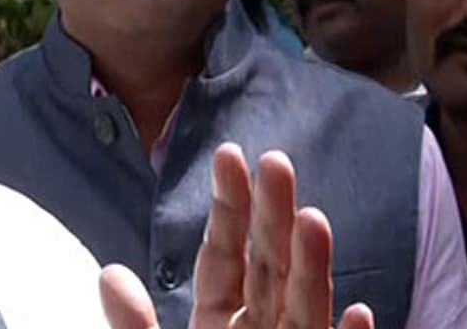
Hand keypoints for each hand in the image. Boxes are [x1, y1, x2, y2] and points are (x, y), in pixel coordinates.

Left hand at [99, 143, 373, 328]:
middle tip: (273, 159)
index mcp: (221, 324)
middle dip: (272, 217)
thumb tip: (109, 272)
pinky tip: (356, 316)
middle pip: (270, 270)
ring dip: (312, 268)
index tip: (229, 155)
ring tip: (311, 218)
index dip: (228, 210)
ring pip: (303, 311)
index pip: (225, 258)